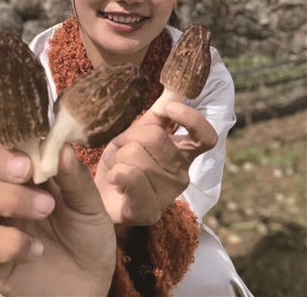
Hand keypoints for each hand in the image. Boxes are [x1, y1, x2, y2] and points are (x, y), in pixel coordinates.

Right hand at [0, 136, 115, 296]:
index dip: (9, 134)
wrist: (88, 285)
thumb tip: (62, 145)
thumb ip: (75, 177)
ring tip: (46, 209)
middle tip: (27, 171)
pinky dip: (10, 243)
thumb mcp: (91, 204)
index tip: (38, 140)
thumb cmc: (86, 235)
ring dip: (8, 198)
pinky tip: (37, 249)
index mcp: (22, 169)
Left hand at [94, 102, 216, 228]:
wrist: (103, 199)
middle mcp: (182, 175)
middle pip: (155, 137)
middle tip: (121, 148)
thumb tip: (168, 98)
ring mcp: (167, 195)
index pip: (205, 137)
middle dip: (129, 136)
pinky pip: (129, 175)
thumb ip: (153, 119)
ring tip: (117, 168)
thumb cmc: (122, 163)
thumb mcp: (135, 135)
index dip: (192, 119)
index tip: (171, 109)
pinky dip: (115, 172)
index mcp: (183, 154)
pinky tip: (115, 180)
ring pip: (136, 154)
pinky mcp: (148, 211)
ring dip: (117, 156)